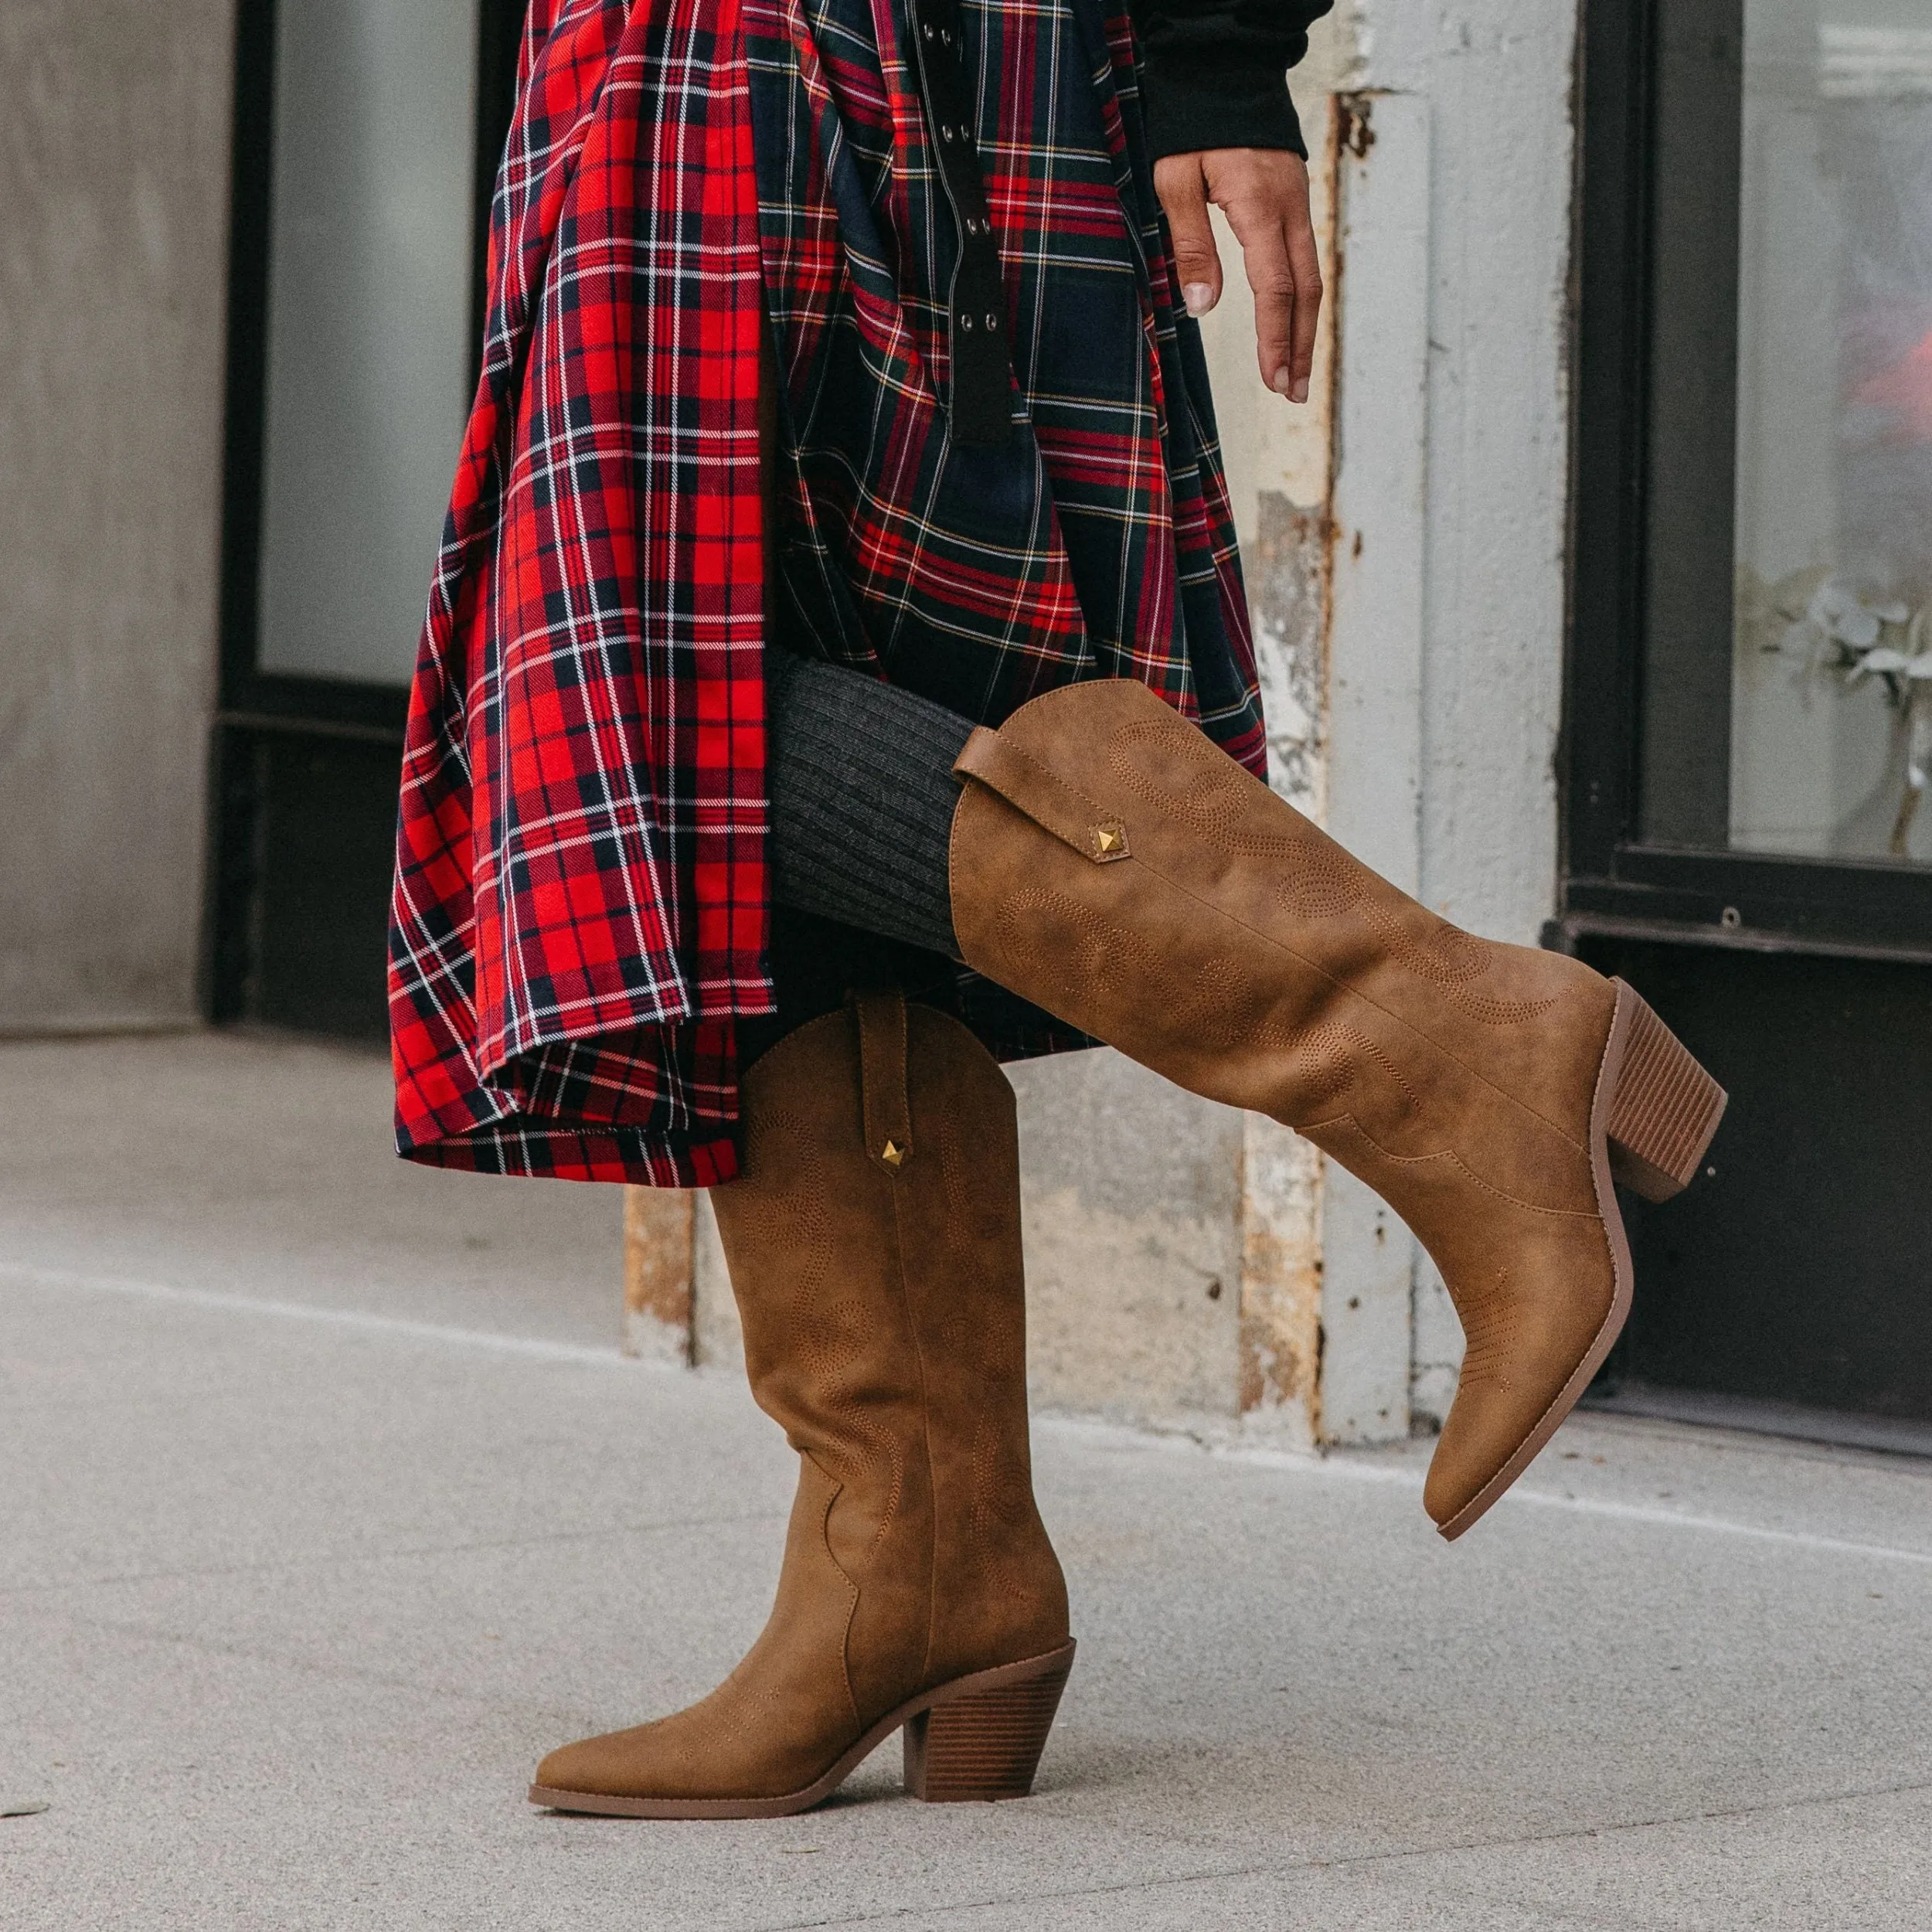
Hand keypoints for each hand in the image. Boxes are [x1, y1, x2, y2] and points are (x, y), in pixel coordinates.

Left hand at [1154, 147, 1320, 403]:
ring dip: (1304, 328)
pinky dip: (1302, 299)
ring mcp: (1298, 204)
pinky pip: (1305, 259)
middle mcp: (1290, 209)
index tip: (1273, 379)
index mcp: (1261, 207)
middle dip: (1298, 346)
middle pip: (1305, 291)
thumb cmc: (1192, 124)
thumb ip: (1191, 243)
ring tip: (1296, 373)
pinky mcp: (1294, 200)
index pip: (1275, 288)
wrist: (1225, 69)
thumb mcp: (1175, 181)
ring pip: (1311, 277)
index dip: (1275, 338)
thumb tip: (1204, 306)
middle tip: (1293, 392)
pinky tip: (1293, 325)